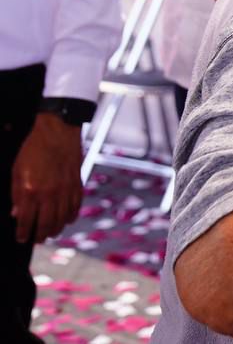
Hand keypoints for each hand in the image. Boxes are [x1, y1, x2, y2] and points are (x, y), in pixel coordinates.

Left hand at [11, 113, 83, 243]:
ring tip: (51, 233)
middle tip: (36, 239)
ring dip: (56, 229)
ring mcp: (65, 190)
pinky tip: (67, 220)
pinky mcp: (77, 184)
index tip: (21, 239)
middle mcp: (49, 194)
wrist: (58, 131)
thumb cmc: (34, 148)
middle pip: (46, 224)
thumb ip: (16, 194)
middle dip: (40, 235)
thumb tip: (17, 214)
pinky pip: (76, 206)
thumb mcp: (16, 171)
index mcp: (31, 191)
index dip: (23, 233)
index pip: (26, 221)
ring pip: (62, 218)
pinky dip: (72, 216)